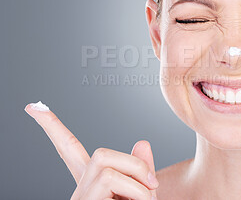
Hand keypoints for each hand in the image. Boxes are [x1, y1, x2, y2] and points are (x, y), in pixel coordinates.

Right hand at [24, 102, 158, 199]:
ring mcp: (80, 198)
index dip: (51, 127)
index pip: (69, 150)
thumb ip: (140, 171)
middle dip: (132, 163)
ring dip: (136, 178)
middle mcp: (81, 191)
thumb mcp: (142, 197)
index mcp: (94, 185)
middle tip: (151, 185)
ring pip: (106, 162)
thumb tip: (142, 141)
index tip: (33, 107)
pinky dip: (135, 191)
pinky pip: (111, 181)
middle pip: (100, 154)